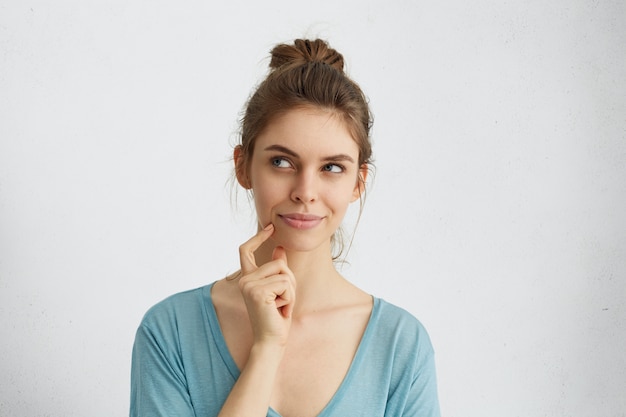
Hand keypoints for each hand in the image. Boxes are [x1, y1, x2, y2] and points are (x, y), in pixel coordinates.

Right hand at [238, 224, 295, 346]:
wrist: (271, 340)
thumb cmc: (276, 317)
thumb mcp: (280, 289)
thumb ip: (278, 269)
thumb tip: (279, 248)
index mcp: (247, 278)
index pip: (246, 250)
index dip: (258, 237)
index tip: (270, 227)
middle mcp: (244, 279)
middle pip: (279, 263)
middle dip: (290, 281)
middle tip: (282, 302)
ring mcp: (249, 285)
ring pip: (284, 273)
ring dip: (290, 291)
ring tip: (281, 306)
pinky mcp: (258, 291)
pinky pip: (286, 284)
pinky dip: (289, 298)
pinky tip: (280, 310)